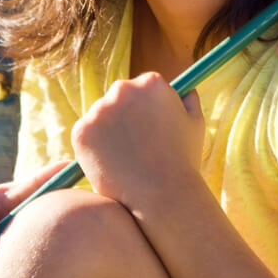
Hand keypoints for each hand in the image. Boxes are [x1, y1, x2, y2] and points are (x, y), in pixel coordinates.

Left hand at [71, 73, 204, 204]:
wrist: (161, 194)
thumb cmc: (183, 160)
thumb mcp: (195, 123)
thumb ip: (189, 100)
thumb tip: (186, 89)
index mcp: (152, 83)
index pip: (143, 86)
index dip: (147, 108)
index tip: (149, 127)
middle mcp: (123, 89)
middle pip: (119, 96)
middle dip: (124, 115)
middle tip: (135, 144)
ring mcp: (99, 110)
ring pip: (100, 116)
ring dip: (108, 131)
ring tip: (126, 158)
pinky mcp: (81, 131)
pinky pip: (86, 135)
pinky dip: (94, 148)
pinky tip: (112, 163)